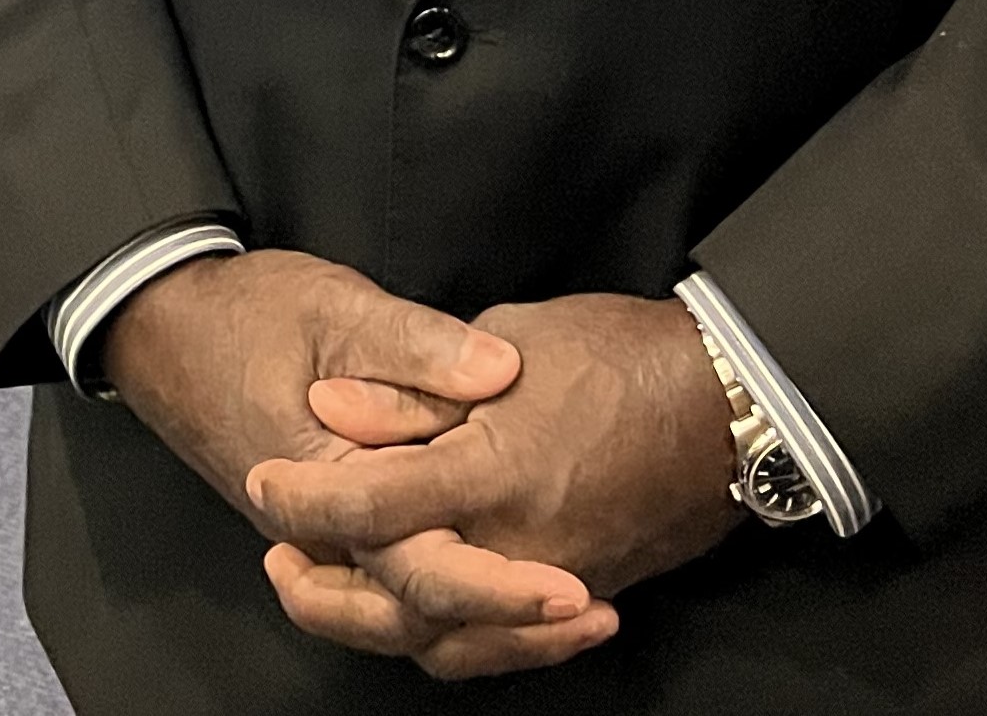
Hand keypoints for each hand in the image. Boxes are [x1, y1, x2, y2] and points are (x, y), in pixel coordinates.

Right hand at [99, 252, 607, 676]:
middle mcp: (325, 535)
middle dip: (512, 625)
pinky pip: (403, 587)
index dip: (499, 585)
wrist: (168, 331)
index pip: (420, 563)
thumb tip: (501, 371)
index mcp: (327, 484)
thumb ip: (416, 345)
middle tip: (593, 610)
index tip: (569, 585)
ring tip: (581, 614)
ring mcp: (330, 540)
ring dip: (495, 625)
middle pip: (422, 614)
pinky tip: (519, 576)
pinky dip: (463, 599)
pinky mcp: (340, 529)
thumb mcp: (334, 309)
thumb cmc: (247, 314)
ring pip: (413, 617)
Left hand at [247, 294, 736, 678]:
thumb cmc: (617, 355)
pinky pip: (496, 643)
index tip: (262, 482)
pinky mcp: (580, 592)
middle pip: (399, 605)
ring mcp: (552, 580)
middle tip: (280, 555)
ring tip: (327, 583)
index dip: (307, 500)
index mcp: (492, 472)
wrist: (724, 404)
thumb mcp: (508, 342)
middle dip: (326, 593)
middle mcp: (518, 545)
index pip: (373, 507)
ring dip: (376, 625)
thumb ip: (414, 387)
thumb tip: (334, 411)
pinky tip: (413, 607)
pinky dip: (446, 636)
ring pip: (446, 644)